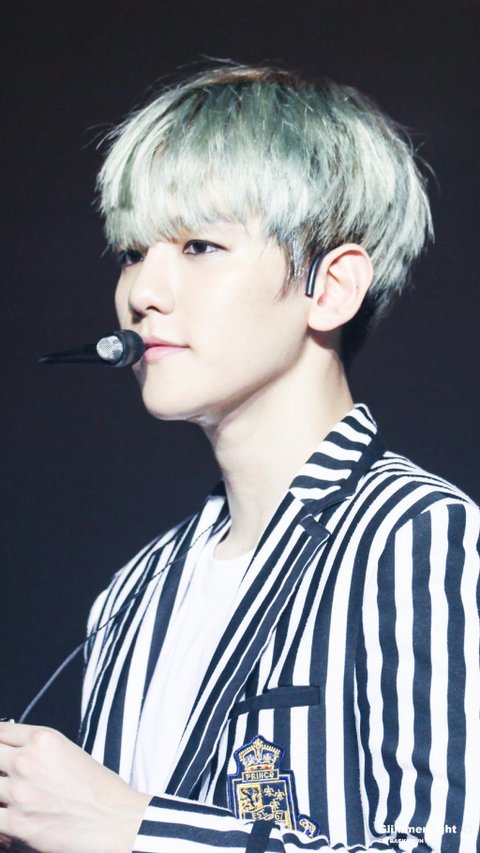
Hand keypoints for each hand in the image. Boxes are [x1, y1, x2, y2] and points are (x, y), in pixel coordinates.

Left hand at [0, 722, 150, 852]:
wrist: (117, 821)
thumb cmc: (101, 790)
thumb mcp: (69, 752)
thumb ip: (38, 750)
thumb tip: (15, 756)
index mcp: (43, 739)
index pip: (0, 731)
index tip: (0, 749)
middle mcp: (27, 761)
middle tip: (5, 775)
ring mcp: (19, 792)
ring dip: (0, 792)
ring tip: (11, 798)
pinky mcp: (17, 822)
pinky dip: (0, 817)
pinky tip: (10, 817)